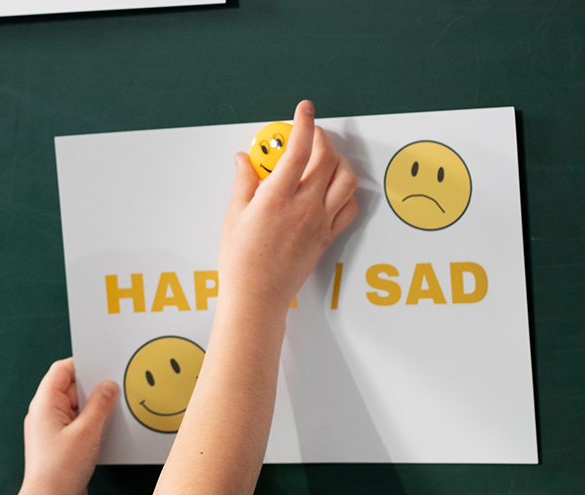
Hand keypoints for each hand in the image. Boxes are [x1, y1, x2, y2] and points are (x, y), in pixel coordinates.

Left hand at [19, 358, 116, 494]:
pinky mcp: (62, 447)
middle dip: (94, 389)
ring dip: (97, 410)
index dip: (83, 365)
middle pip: (72, 389)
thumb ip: (100, 405)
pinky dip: (94, 426)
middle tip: (118, 388)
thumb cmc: (60, 470)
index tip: (105, 366)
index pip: (62, 370)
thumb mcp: (87, 432)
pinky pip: (80, 427)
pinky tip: (110, 431)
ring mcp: (53, 431)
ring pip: (78, 410)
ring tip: (117, 411)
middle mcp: (46, 415)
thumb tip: (108, 387)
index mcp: (45, 404)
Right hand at [219, 100, 358, 311]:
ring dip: (338, 161)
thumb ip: (244, 180)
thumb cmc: (242, 260)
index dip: (303, 123)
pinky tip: (333, 187)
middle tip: (309, 133)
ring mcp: (320, 222)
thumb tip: (244, 159)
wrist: (257, 295)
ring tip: (324, 157)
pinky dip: (347, 190)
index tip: (303, 110)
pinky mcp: (328, 236)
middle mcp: (304, 206)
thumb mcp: (234, 213)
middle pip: (326, 159)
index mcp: (278, 197)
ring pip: (346, 179)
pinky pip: (350, 207)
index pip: (299, 149)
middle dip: (321, 138)